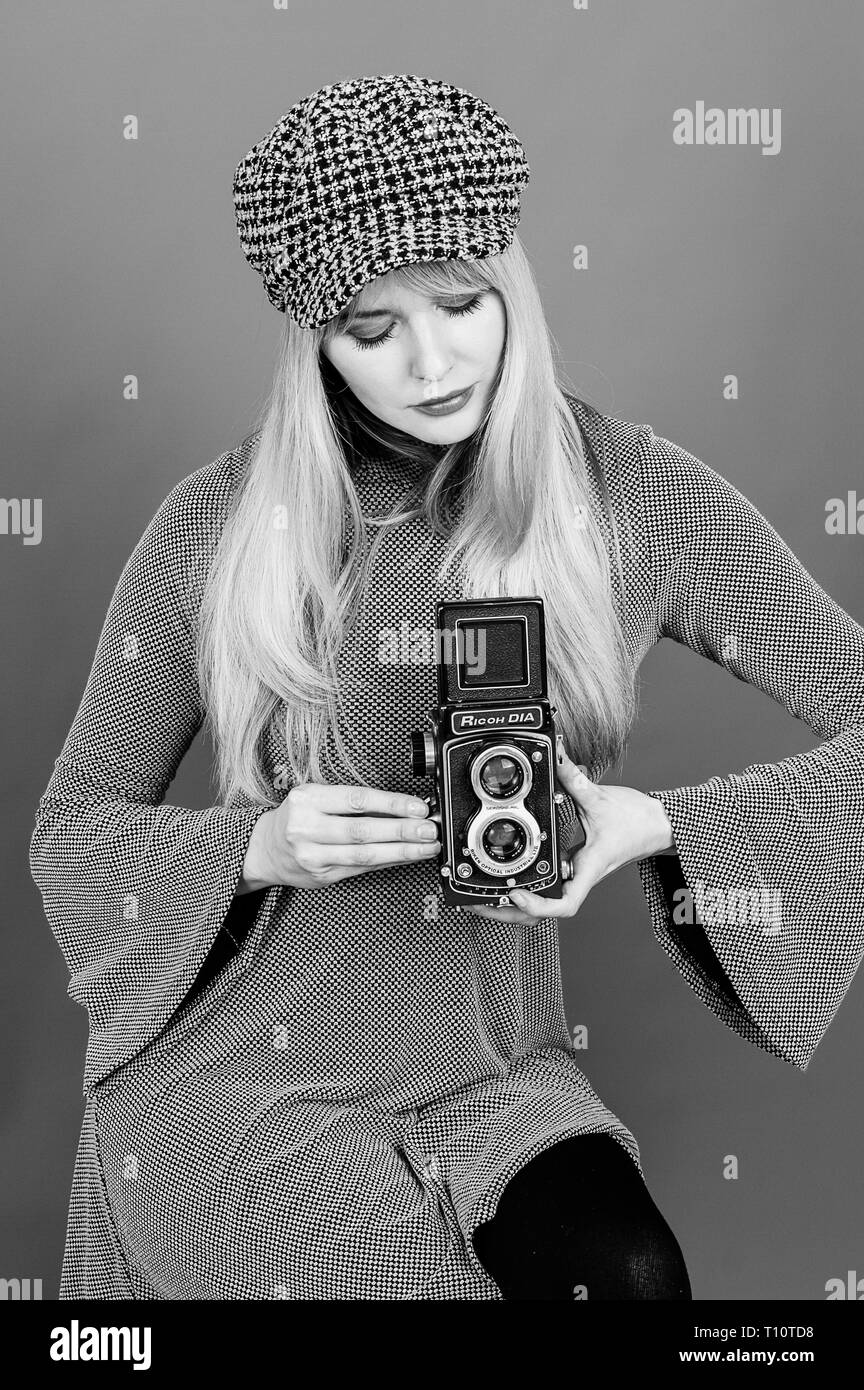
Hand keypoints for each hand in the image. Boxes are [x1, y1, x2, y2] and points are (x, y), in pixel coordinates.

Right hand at [236, 782, 440, 893]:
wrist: (265, 849)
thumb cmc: (297, 817)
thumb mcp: (315, 797)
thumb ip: (352, 801)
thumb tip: (400, 805)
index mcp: (307, 800)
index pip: (357, 800)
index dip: (391, 804)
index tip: (418, 807)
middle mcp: (307, 828)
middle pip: (363, 831)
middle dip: (402, 830)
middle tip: (429, 829)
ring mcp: (314, 856)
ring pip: (365, 855)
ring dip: (402, 851)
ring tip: (427, 846)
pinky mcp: (323, 876)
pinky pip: (363, 868)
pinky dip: (389, 862)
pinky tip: (407, 856)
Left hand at [462, 748, 675, 924]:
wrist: (659, 826)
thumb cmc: (638, 820)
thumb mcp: (601, 798)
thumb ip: (574, 778)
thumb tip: (556, 757)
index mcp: (589, 868)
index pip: (565, 904)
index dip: (537, 906)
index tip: (515, 894)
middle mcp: (580, 876)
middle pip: (544, 913)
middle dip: (510, 914)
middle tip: (480, 904)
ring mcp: (576, 873)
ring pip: (544, 901)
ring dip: (514, 905)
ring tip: (484, 896)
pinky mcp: (575, 865)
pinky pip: (548, 882)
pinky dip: (527, 884)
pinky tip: (508, 877)